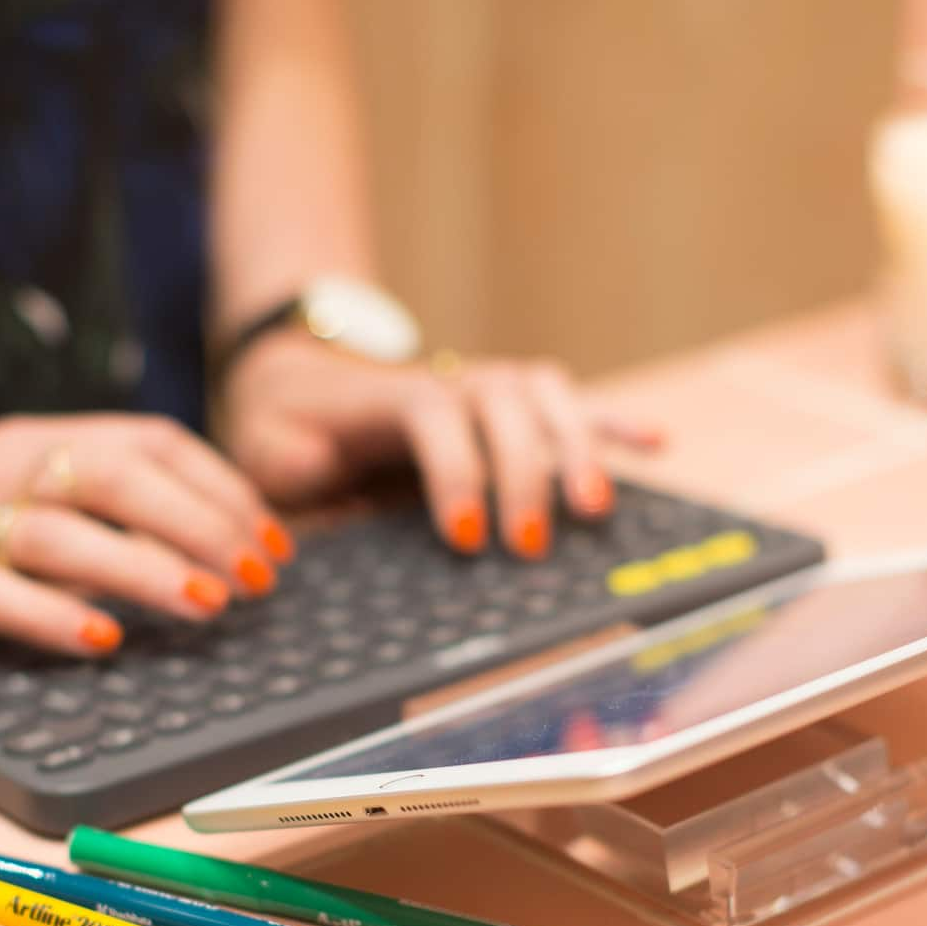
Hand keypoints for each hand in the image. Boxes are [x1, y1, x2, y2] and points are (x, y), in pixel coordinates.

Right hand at [0, 414, 292, 658]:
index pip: (147, 441)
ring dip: (145, 565)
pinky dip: (51, 616)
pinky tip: (101, 639)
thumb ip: (80, 501)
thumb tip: (192, 538)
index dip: (221, 486)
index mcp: (29, 441)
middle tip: (258, 576)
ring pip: (64, 532)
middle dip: (201, 522)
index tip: (274, 538)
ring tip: (208, 603)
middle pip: (117, 475)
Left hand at [219, 334, 661, 557]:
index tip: (462, 537)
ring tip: (593, 509)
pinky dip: (613, 422)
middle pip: (502, 404)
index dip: (454, 471)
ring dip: (576, 446)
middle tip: (526, 544)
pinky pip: (572, 405)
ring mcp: (487, 388)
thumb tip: (320, 479)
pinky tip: (657, 443)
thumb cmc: (290, 432)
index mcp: (387, 396)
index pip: (433, 415)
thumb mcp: (269, 453)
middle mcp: (448, 381)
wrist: (301, 385)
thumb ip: (291, 468)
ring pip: (545, 396)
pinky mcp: (514, 408)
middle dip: (523, 472)